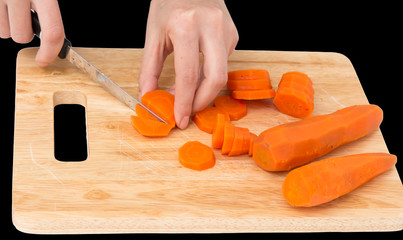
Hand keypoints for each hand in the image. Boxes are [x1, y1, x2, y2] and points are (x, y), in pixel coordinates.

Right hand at [0, 0, 64, 65]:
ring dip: (10, 26)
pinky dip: (1, 20)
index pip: (52, 32)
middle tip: (26, 17)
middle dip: (25, 33)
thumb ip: (49, 11)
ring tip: (14, 9)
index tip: (45, 60)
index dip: (50, 51)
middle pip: (23, 37)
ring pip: (7, 33)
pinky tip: (5, 7)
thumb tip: (55, 40)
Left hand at [139, 0, 237, 128]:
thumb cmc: (168, 2)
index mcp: (186, 25)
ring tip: (189, 92)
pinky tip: (199, 67)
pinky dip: (210, 72)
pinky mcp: (233, 33)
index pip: (188, 75)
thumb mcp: (153, 33)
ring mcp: (226, 29)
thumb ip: (150, 68)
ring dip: (205, 89)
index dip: (184, 102)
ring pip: (222, 73)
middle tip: (188, 111)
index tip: (180, 118)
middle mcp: (211, 26)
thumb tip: (148, 95)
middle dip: (202, 102)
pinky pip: (224, 62)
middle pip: (216, 78)